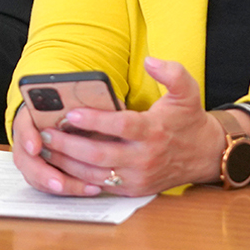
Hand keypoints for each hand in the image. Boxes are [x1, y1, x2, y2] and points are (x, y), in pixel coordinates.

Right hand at [11, 111, 102, 197]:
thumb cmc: (63, 106)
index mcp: (29, 117)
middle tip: (58, 182)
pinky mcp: (39, 173)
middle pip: (26, 160)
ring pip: (37, 177)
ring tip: (86, 188)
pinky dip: (68, 188)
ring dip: (61, 185)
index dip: (29, 137)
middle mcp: (25, 140)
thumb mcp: (70, 101)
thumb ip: (79, 105)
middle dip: (43, 173)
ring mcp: (29, 159)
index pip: (23, 126)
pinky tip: (88, 188)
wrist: (50, 116)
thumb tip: (98, 105)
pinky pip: (48, 186)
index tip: (36, 147)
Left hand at [34, 57, 224, 196]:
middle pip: (100, 154)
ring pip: (95, 174)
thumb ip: (172, 72)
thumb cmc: (189, 120)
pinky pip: (101, 186)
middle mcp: (144, 157)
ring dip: (67, 164)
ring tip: (46, 150)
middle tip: (45, 135)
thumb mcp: (188, 90)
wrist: (204, 155)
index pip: (121, 126)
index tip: (71, 113)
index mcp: (154, 131)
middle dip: (69, 146)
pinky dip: (79, 178)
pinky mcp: (133, 189)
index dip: (95, 120)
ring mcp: (137, 177)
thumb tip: (150, 60)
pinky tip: (62, 166)